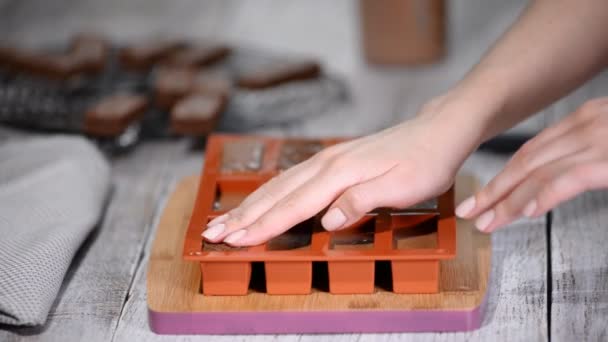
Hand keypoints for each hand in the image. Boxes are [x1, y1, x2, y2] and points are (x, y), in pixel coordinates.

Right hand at [202, 99, 476, 245]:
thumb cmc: (425, 162)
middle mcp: (326, 164)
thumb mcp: (401, 187)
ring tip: (223, 220)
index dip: (262, 226)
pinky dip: (269, 193)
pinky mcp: (332, 160)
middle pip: (276, 194)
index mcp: (339, 174)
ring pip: (278, 185)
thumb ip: (361, 201)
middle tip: (211, 235)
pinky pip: (291, 179)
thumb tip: (327, 220)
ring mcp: (327, 160)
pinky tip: (259, 200)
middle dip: (242, 217)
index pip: (293, 206)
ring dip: (249, 205)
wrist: (437, 132)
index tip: (234, 242)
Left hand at [456, 97, 607, 231]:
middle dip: (492, 191)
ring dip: (507, 202)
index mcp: (583, 120)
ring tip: (487, 222)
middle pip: (525, 162)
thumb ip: (584, 156)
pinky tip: (527, 213)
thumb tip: (559, 179)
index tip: (482, 197)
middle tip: (470, 211)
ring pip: (537, 173)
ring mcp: (597, 141)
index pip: (529, 151)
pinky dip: (544, 196)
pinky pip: (568, 179)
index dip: (501, 177)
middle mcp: (585, 125)